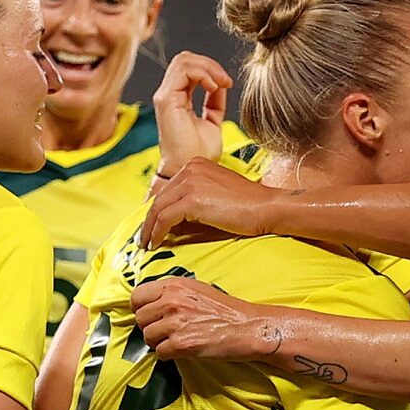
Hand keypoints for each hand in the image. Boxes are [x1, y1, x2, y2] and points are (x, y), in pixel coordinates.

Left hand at [132, 276, 284, 361]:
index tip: (150, 315)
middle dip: (150, 327)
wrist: (248, 327)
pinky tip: (182, 350)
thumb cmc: (226, 310)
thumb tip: (151, 304)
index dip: (141, 308)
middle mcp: (172, 301)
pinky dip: (169, 355)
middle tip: (165, 331)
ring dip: (158, 342)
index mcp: (174, 285)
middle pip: (139, 318)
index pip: (137, 296)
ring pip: (147, 337)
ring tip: (175, 341)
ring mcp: (176, 323)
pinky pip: (160, 353)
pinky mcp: (182, 344)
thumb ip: (172, 293)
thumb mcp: (197, 289)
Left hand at [142, 159, 277, 247]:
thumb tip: (174, 222)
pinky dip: (157, 233)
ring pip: (157, 208)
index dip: (157, 210)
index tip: (151, 226)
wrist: (267, 208)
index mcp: (197, 165)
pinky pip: (165, 219)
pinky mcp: (192, 200)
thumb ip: (196, 201)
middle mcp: (190, 169)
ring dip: (149, 229)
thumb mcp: (217, 196)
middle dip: (148, 220)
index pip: (168, 189)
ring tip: (146, 245)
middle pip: (159, 198)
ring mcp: (190, 182)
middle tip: (142, 238)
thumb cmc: (249, 207)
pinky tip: (156, 244)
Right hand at [152, 51, 233, 176]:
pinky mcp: (166, 99)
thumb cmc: (198, 153)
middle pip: (185, 59)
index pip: (189, 68)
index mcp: (177, 99)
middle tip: (226, 79)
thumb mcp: (212, 121)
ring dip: (208, 67)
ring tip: (221, 82)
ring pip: (183, 60)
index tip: (228, 83)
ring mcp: (165, 96)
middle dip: (210, 64)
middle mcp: (168, 95)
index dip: (210, 69)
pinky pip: (183, 71)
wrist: (190, 168)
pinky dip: (203, 74)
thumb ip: (214, 101)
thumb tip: (221, 84)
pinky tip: (214, 87)